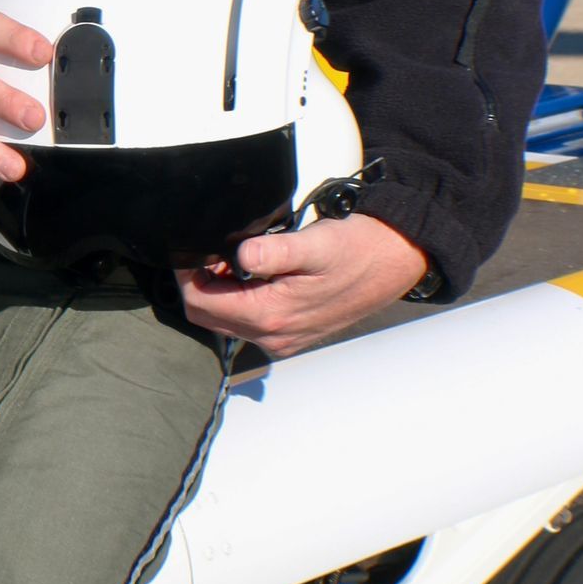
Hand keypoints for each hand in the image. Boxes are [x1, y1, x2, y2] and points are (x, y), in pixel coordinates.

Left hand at [175, 214, 428, 358]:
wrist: (395, 261)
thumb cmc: (358, 249)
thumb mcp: (314, 244)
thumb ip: (273, 252)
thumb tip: (239, 257)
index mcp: (272, 316)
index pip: (202, 304)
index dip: (188, 276)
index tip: (191, 250)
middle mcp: (274, 336)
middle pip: (208, 318)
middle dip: (199, 285)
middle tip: (210, 253)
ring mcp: (283, 339)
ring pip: (226, 321)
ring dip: (220, 293)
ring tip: (232, 260)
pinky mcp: (292, 335)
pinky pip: (248, 323)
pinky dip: (239, 300)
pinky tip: (253, 275)